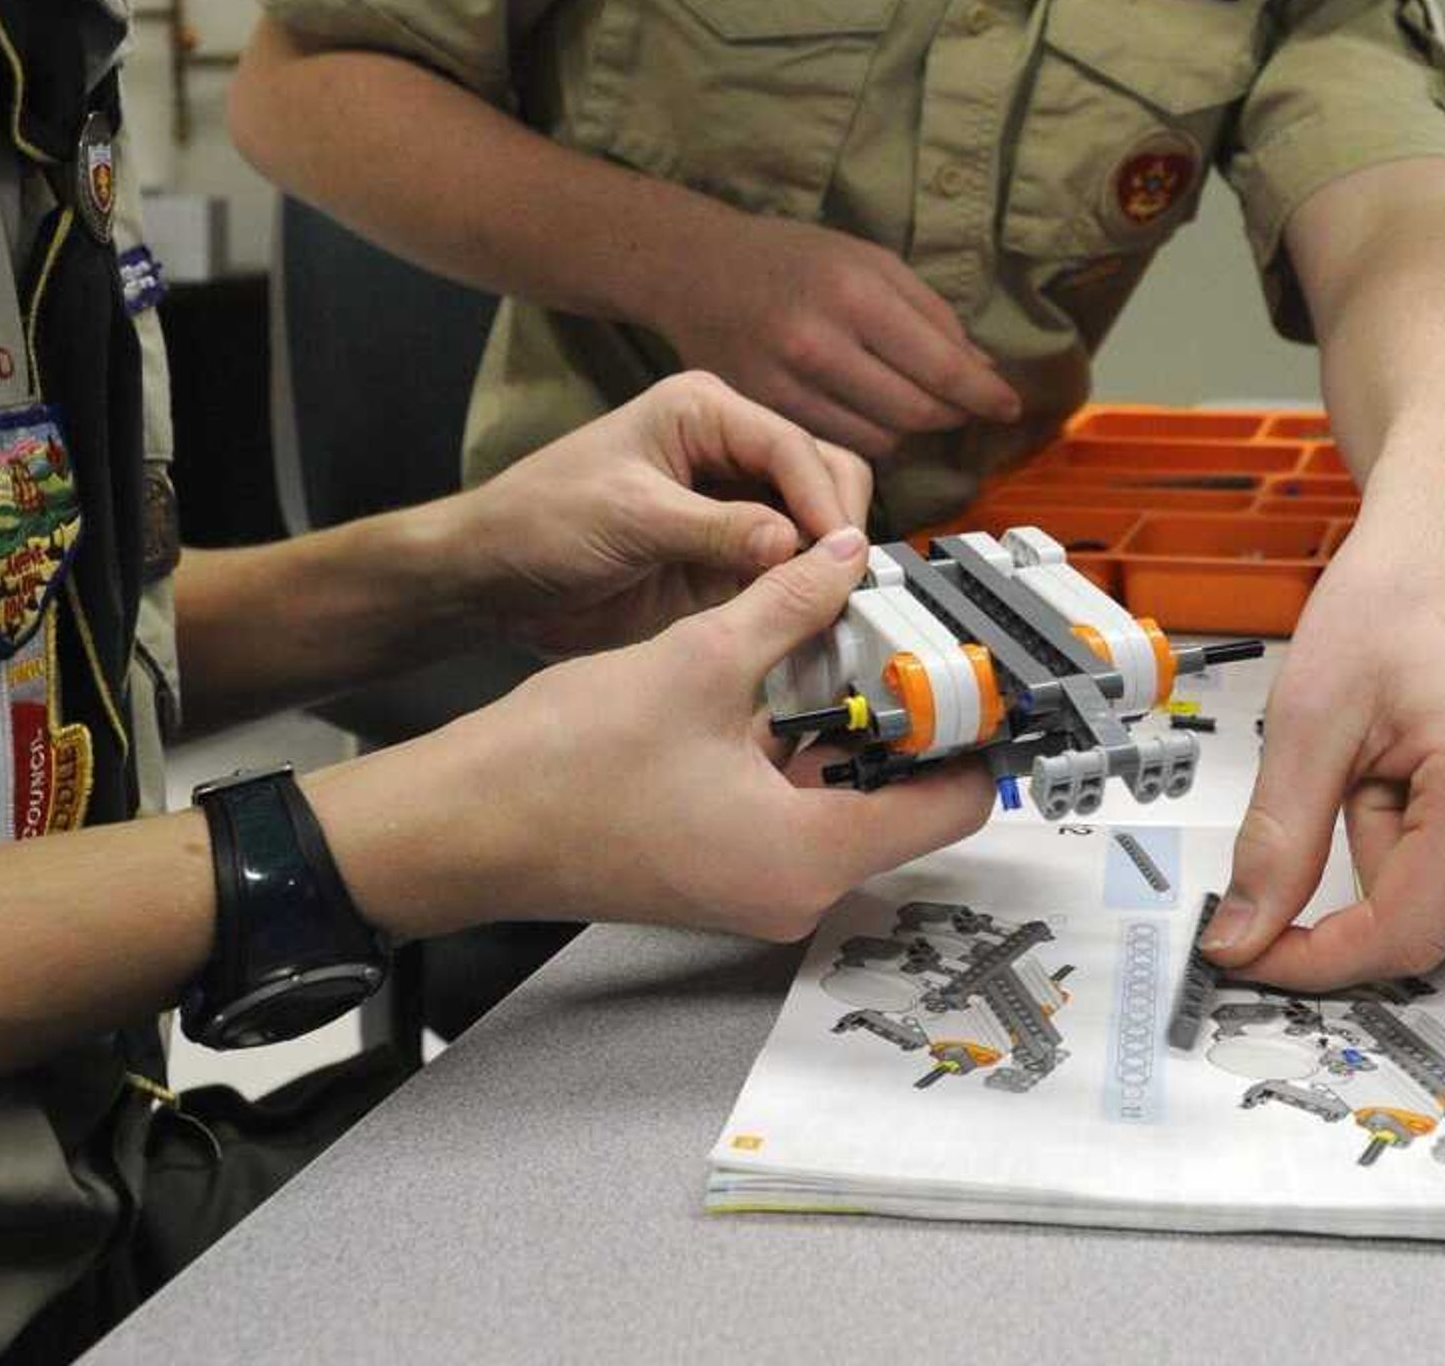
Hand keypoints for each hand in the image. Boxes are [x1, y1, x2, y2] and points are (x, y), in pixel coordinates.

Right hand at [318, 530, 994, 941]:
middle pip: (904, 799)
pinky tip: (788, 671)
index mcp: (809, 855)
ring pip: (845, 796)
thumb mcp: (696, 660)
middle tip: (920, 627)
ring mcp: (754, 882)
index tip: (983, 663)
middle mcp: (795, 888)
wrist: (461, 825)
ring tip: (859, 632)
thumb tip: (847, 557)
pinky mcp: (718, 865)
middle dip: (913, 711)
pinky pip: (794, 804)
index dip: (978, 728)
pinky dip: (803, 744)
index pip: (954, 803)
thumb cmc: (565, 764)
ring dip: (854, 721)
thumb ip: (788, 606)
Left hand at [440, 369, 874, 654]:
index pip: (790, 446)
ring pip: (814, 521)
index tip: (844, 554)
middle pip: (820, 473)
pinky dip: (803, 590)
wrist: (492, 578)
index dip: (824, 499)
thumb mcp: (630, 517)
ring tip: (829, 604)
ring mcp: (731, 504)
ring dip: (826, 559)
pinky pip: (786, 568)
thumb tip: (801, 543)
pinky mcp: (727, 555)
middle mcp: (727, 449)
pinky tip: (808, 618)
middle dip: (836, 524)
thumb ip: (718, 529)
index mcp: (703, 411)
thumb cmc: (540, 522)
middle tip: (841, 582)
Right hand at [650, 210, 1020, 456]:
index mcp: (854, 293)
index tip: (1010, 407)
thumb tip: (983, 369)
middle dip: (953, 413)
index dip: (985, 394)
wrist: (696, 269)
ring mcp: (786, 384)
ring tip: (912, 405)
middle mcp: (819, 343)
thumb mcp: (869, 260)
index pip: (942, 366)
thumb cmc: (793, 258)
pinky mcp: (763, 412)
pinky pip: (839, 444)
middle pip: (916, 411)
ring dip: (910, 429)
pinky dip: (867, 437)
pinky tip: (870, 414)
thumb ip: (930, 313)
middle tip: (964, 405)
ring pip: (881, 438)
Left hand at [1202, 499, 1444, 989]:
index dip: (1318, 956)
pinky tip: (1435, 756)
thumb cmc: (1398, 593)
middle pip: (1424, 913)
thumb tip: (1244, 935)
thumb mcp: (1308, 716)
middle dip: (1364, 849)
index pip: (1404, 931)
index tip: (1254, 954)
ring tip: (1402, 744)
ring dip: (1400, 839)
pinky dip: (1436, 832)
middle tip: (1359, 754)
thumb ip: (1275, 841)